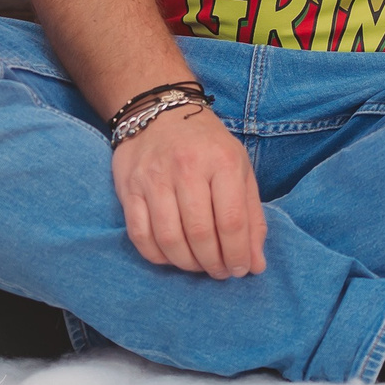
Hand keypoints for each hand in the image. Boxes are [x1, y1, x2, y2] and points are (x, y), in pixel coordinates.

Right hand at [111, 102, 265, 278]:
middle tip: (220, 272)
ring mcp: (154, 180)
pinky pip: (140, 236)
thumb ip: (251, 217)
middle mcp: (187, 169)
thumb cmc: (208, 146)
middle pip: (200, 234)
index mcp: (222, 162)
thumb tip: (255, 264)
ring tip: (199, 266)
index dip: (237, 254)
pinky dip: (158, 256)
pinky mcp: (129, 189)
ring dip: (187, 264)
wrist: (160, 112)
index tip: (240, 270)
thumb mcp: (240, 169)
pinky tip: (172, 257)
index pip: (231, 221)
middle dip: (213, 263)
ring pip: (169, 239)